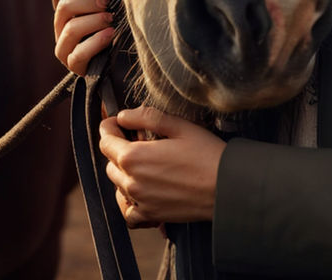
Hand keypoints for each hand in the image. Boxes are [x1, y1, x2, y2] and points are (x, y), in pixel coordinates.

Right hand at [51, 0, 114, 74]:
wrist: (125, 58)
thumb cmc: (115, 22)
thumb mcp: (106, 0)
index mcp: (68, 8)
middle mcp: (62, 26)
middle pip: (64, 6)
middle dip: (87, 2)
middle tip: (107, 4)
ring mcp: (65, 48)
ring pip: (71, 30)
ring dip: (94, 22)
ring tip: (111, 20)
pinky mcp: (74, 65)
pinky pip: (79, 54)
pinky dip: (96, 42)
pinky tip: (110, 34)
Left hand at [99, 106, 225, 227]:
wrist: (226, 187)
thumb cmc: (205, 153)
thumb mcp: (178, 126)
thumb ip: (146, 117)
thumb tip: (123, 116)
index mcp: (134, 157)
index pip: (105, 141)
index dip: (109, 127)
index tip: (117, 122)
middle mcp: (131, 182)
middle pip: (110, 162)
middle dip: (118, 148)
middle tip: (140, 139)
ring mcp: (140, 202)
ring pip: (118, 184)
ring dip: (124, 172)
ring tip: (145, 162)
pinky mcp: (152, 216)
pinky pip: (129, 213)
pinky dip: (129, 202)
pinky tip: (143, 190)